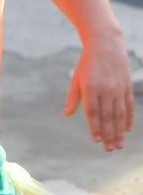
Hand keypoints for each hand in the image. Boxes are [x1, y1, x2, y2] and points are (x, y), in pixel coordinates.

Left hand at [63, 36, 134, 150]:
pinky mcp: (126, 86)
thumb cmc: (86, 63)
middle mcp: (106, 89)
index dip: (95, 127)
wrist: (106, 44)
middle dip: (109, 134)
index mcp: (91, 88)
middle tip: (110, 149)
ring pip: (120, 114)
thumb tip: (66, 114)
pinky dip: (129, 118)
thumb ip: (73, 98)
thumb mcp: (76, 78)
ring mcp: (118, 88)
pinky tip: (127, 129)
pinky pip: (129, 106)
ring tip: (118, 145)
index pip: (93, 112)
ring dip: (119, 131)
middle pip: (108, 116)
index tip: (96, 140)